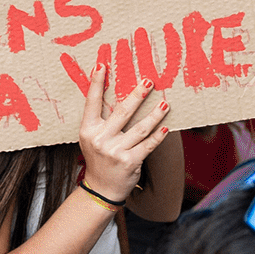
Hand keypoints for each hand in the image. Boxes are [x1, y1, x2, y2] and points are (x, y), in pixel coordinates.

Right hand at [77, 61, 170, 203]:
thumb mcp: (91, 138)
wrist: (101, 188)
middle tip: (149, 82)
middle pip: (122, 112)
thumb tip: (120, 95)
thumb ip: (101, 119)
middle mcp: (100, 139)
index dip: (97, 83)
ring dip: (155, 115)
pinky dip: (158, 136)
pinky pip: (148, 145)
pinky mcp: (129, 162)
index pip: (92, 102)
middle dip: (137, 95)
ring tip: (165, 104)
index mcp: (88, 130)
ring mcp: (115, 151)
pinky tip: (166, 128)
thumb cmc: (99, 157)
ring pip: (140, 128)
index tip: (102, 65)